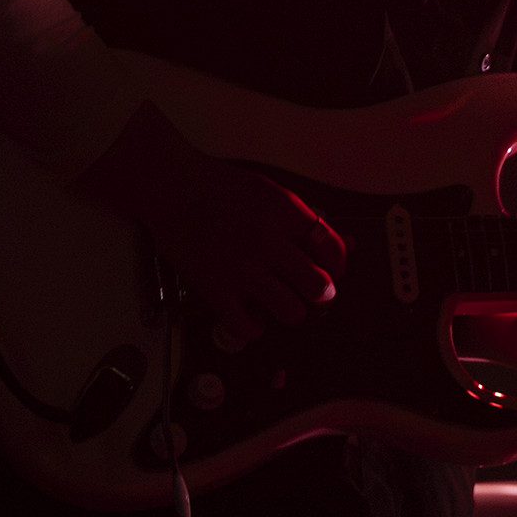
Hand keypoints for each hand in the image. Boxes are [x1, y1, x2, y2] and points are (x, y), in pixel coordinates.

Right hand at [74, 100, 347, 345]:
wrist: (172, 188)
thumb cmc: (221, 187)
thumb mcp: (270, 192)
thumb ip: (305, 219)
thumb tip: (344, 241)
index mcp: (286, 212)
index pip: (333, 249)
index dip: (338, 265)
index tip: (331, 270)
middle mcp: (268, 242)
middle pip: (319, 287)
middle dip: (322, 294)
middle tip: (312, 293)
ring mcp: (242, 268)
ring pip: (291, 312)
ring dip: (291, 311)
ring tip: (280, 302)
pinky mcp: (214, 288)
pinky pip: (247, 328)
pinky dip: (253, 329)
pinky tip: (250, 316)